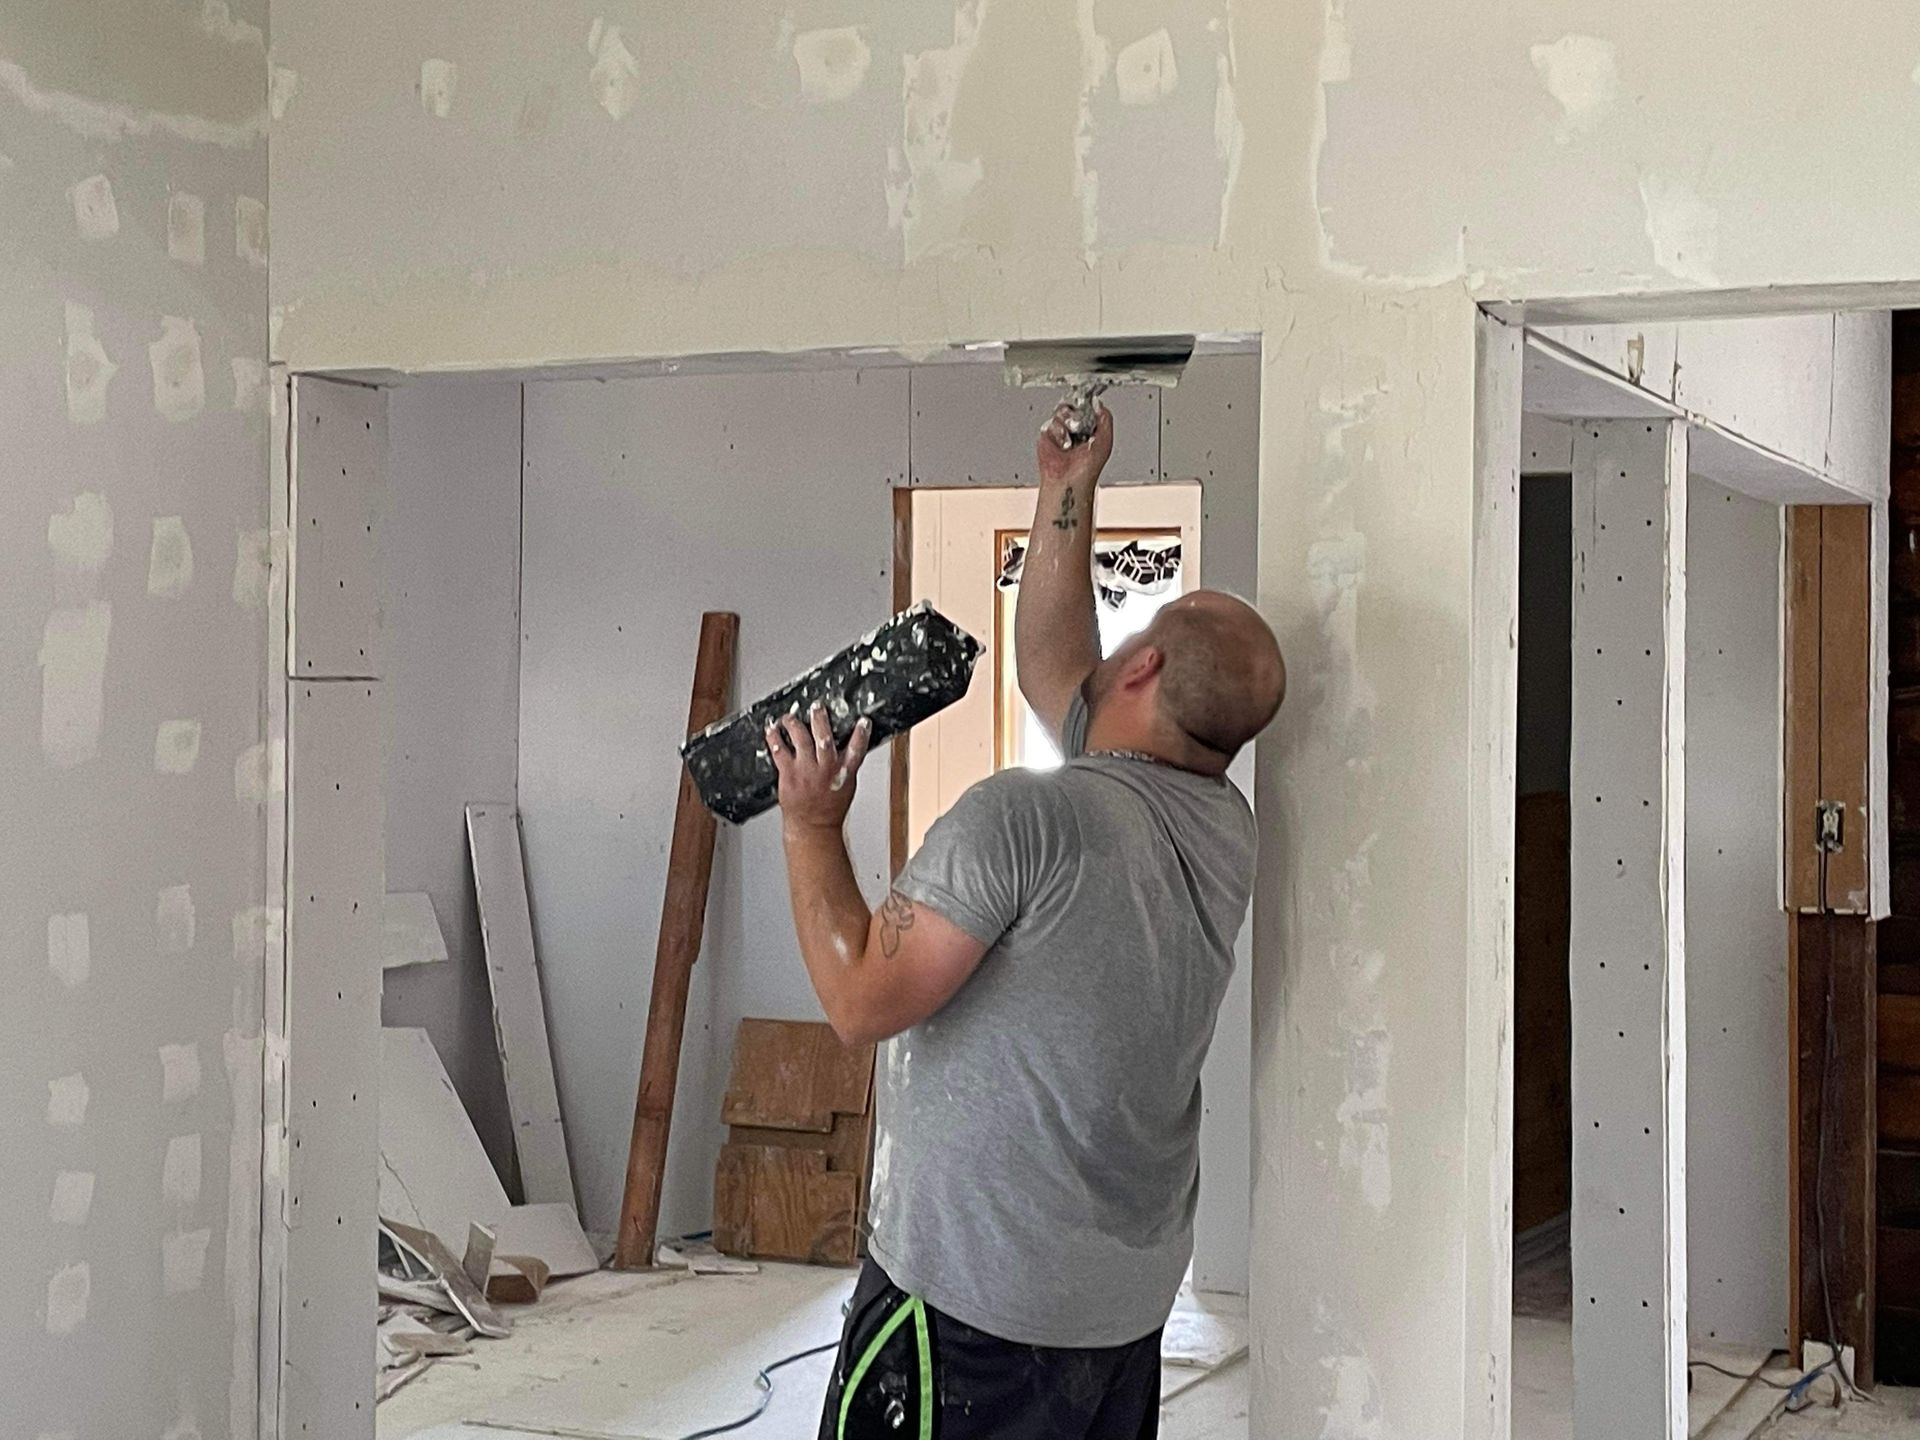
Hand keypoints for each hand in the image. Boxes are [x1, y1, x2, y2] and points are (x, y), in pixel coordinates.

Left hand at [768, 705, 872, 830]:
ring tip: (789, 717)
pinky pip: (779, 752)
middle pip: (824, 737)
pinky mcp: (789, 773)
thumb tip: (849, 747)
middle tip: (817, 707)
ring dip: (794, 724)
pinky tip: (772, 731)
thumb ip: (847, 766)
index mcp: (844, 772)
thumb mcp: (847, 786)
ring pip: (800, 739)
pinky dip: (774, 739)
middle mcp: (826, 768)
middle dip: (820, 719)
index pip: (857, 748)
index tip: (862, 721)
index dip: (861, 733)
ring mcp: (806, 770)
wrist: (813, 827)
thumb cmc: (830, 809)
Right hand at [1036, 401, 1113, 486]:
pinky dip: (1058, 434)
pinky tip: (1061, 446)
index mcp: (1091, 427)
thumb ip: (1105, 419)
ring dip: (1068, 426)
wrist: (1068, 480)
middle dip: (1078, 415)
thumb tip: (1098, 403)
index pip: (1089, 406)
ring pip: (1062, 412)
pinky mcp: (1047, 434)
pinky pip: (1051, 423)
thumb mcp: (1105, 441)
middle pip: (1074, 405)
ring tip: (1071, 443)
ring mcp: (1061, 429)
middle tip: (1080, 429)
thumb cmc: (1087, 469)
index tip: (1090, 406)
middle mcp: (1075, 427)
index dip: (1089, 404)